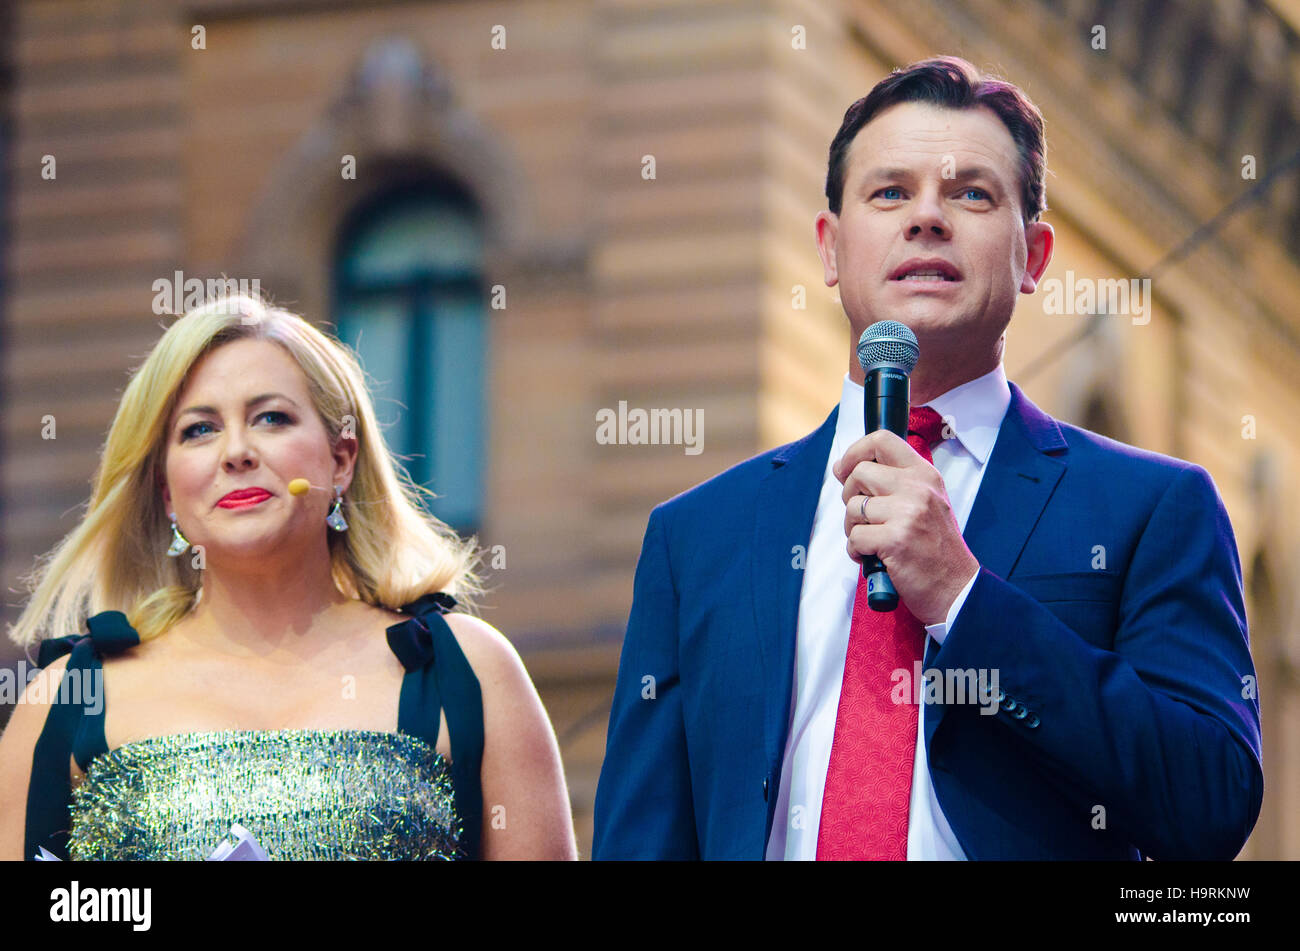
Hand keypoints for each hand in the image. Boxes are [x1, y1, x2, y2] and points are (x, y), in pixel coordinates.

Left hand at [833, 430, 978, 625]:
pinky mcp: (894, 540)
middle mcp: (917, 489)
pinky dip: (856, 551)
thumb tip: (845, 468)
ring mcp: (906, 514)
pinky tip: (873, 556)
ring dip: (853, 528)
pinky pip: (854, 537)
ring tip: (873, 540)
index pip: (882, 440)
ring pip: (852, 507)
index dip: (855, 451)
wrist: (956, 587)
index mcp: (924, 475)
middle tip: (863, 517)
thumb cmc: (936, 548)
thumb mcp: (926, 502)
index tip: (845, 469)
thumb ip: (894, 482)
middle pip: (859, 473)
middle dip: (850, 496)